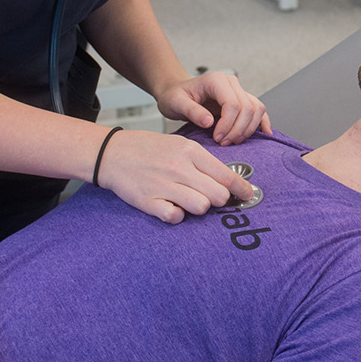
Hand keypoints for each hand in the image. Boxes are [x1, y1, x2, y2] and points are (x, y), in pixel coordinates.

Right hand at [94, 128, 252, 223]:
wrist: (113, 153)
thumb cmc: (148, 149)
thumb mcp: (179, 144)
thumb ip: (202, 161)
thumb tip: (228, 180)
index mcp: (190, 151)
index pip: (226, 175)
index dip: (242, 189)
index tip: (247, 195)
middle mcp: (179, 168)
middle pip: (219, 195)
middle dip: (220, 200)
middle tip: (212, 197)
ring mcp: (164, 185)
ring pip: (201, 207)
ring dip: (199, 207)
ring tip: (189, 200)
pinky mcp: (150, 202)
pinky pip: (176, 217)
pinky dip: (176, 215)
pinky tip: (171, 206)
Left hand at [156, 71, 269, 144]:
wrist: (176, 93)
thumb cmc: (175, 96)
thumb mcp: (176, 103)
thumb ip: (192, 111)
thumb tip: (209, 122)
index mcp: (216, 80)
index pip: (232, 104)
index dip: (228, 125)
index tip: (217, 138)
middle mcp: (231, 83)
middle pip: (248, 108)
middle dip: (237, 130)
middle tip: (223, 142)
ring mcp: (238, 91)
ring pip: (256, 109)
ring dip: (247, 129)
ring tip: (232, 141)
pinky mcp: (241, 100)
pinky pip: (259, 110)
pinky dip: (262, 122)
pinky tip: (264, 133)